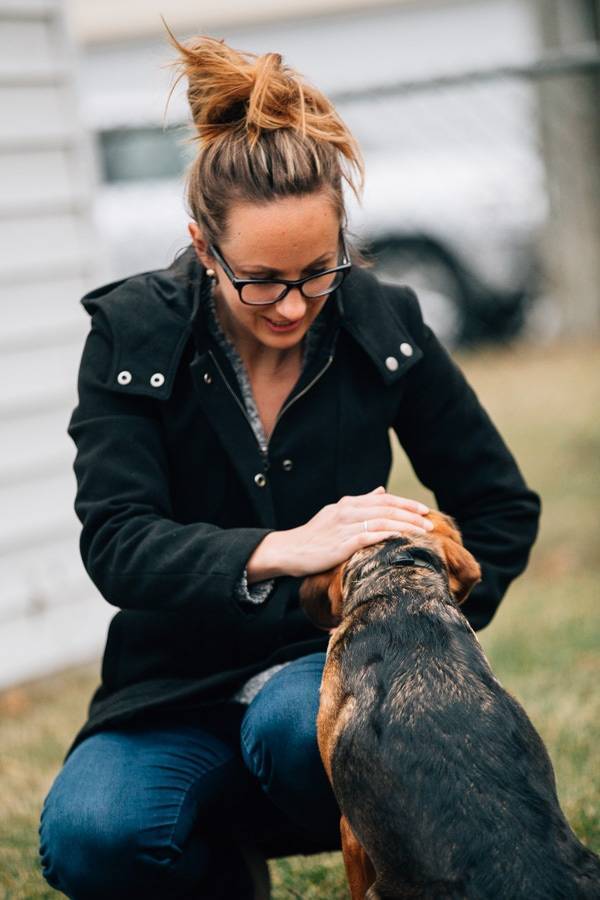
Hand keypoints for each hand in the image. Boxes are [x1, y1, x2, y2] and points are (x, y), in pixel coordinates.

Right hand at [249, 486, 432, 579]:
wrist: (289, 550)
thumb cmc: (315, 536)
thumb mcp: (336, 514)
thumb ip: (361, 502)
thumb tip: (382, 491)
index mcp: (348, 503)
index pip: (384, 500)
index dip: (406, 503)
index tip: (423, 509)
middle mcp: (348, 511)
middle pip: (387, 509)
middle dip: (411, 515)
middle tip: (429, 522)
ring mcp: (344, 527)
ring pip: (382, 521)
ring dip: (405, 526)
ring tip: (423, 533)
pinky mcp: (341, 543)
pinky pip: (369, 537)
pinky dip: (388, 536)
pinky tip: (402, 539)